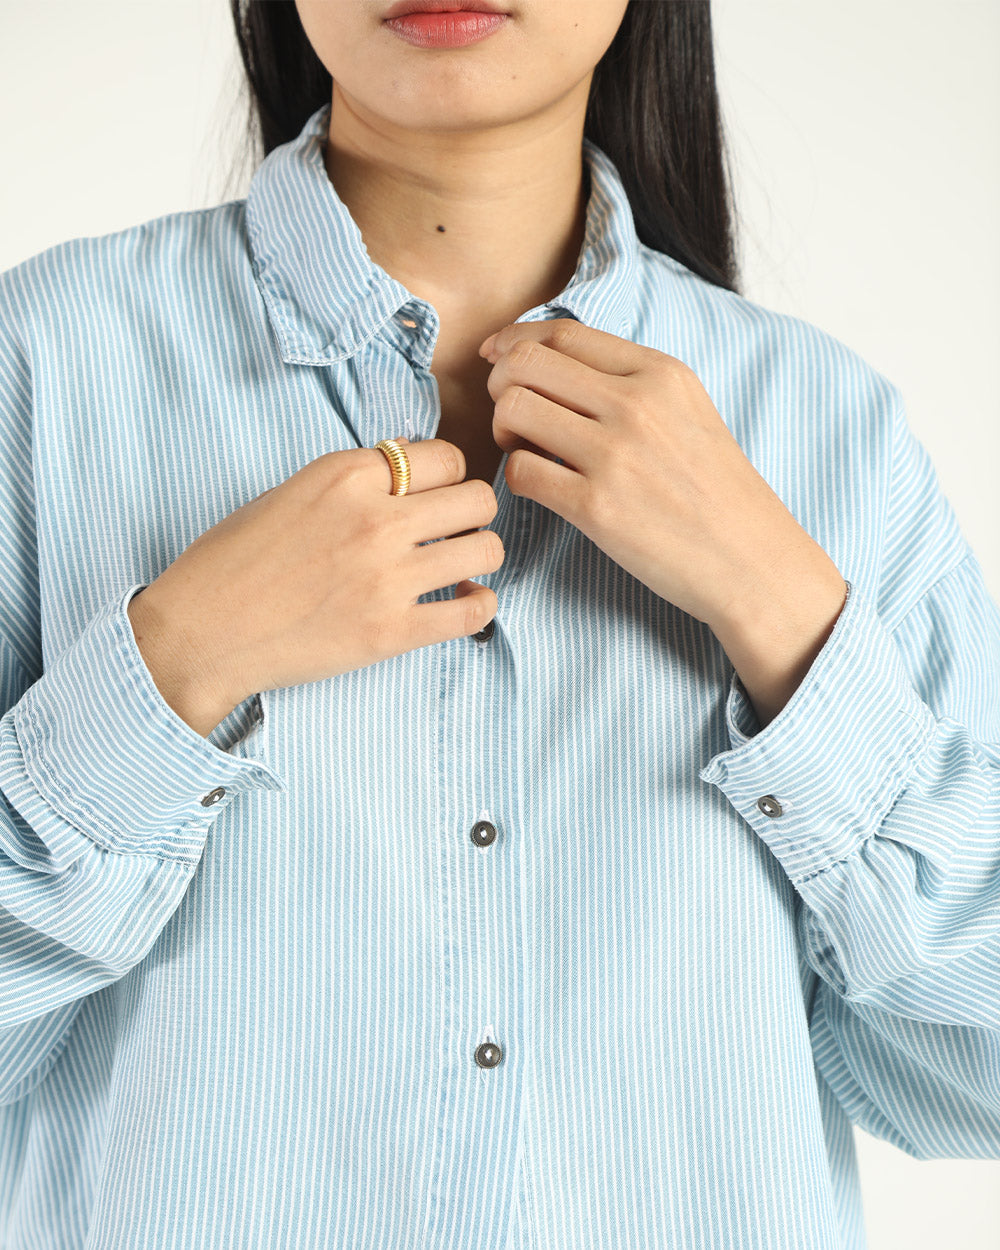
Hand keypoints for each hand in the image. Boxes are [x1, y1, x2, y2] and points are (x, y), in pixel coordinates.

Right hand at [128, 439, 502, 734]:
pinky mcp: (392, 632)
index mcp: (346, 474)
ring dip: (480, 557)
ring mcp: (387, 577)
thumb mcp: (292, 491)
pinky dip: (480, 606)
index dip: (448, 476)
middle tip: (455, 531)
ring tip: (458, 567)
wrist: (201, 632)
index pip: (445, 457)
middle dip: (473, 513)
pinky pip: (473, 612)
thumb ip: (353, 481)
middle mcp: (374, 518)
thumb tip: (409, 469)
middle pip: (477, 498)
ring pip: (486, 549)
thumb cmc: (235, 561)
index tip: (436, 496)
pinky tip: (464, 603)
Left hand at [479, 319, 847, 724]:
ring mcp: (614, 455)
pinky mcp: (596, 507)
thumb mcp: (688, 412)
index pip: (564, 333)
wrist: (751, 560)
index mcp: (660, 373)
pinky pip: (520, 472)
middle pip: (526, 363)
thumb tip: (556, 364)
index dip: (516, 341)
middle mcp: (636, 404)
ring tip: (526, 451)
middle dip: (501, 384)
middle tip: (513, 416)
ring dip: (503, 430)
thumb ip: (631, 382)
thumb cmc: (717, 492)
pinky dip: (516, 477)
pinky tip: (541, 487)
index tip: (498, 358)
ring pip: (513, 409)